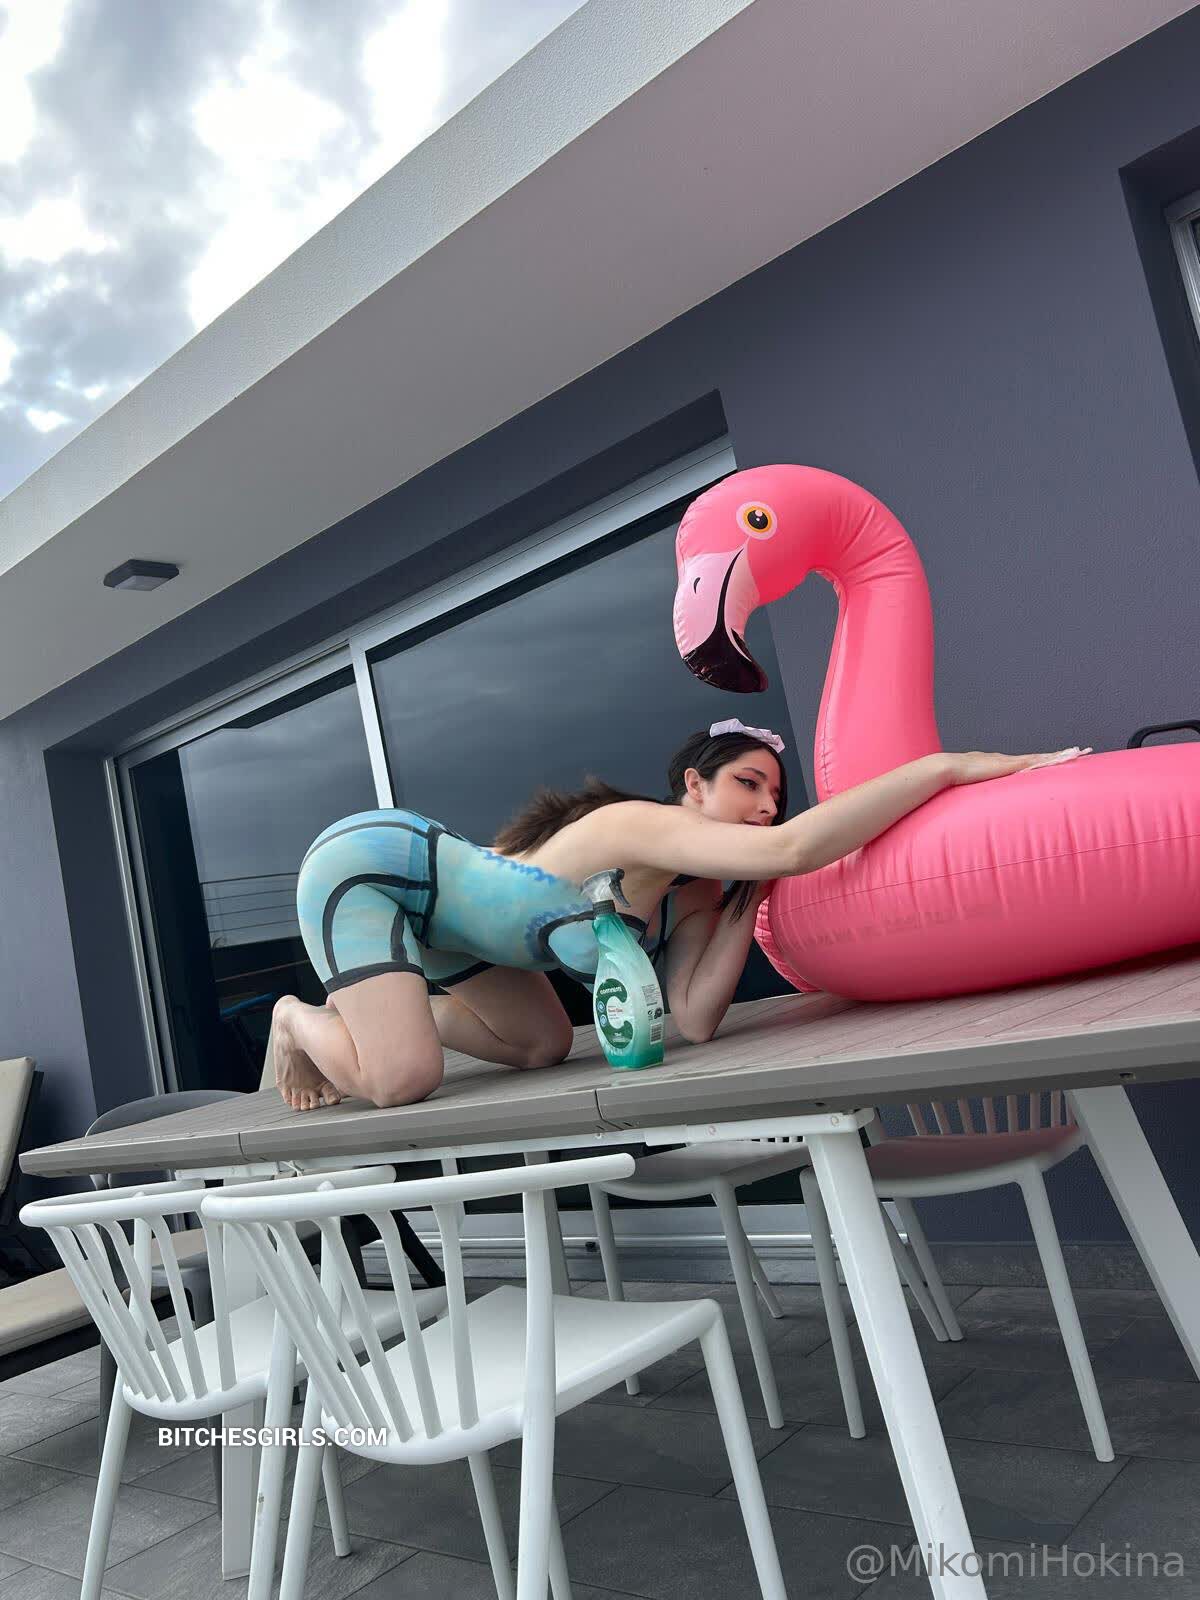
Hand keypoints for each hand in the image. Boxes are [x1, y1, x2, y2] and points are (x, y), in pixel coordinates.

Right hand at [945, 747, 1091, 785]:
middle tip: (1078, 752)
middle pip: (1038, 757)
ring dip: (1059, 755)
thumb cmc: (955, 782)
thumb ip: (977, 798)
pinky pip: (1035, 761)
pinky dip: (1049, 759)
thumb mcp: (971, 791)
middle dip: (1057, 755)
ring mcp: (1010, 761)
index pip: (1026, 763)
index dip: (1041, 761)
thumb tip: (975, 814)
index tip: (1055, 760)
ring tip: (1077, 752)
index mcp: (1000, 765)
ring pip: (1041, 757)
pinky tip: (1062, 758)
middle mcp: (1008, 760)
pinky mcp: (1010, 765)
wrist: (948, 769)